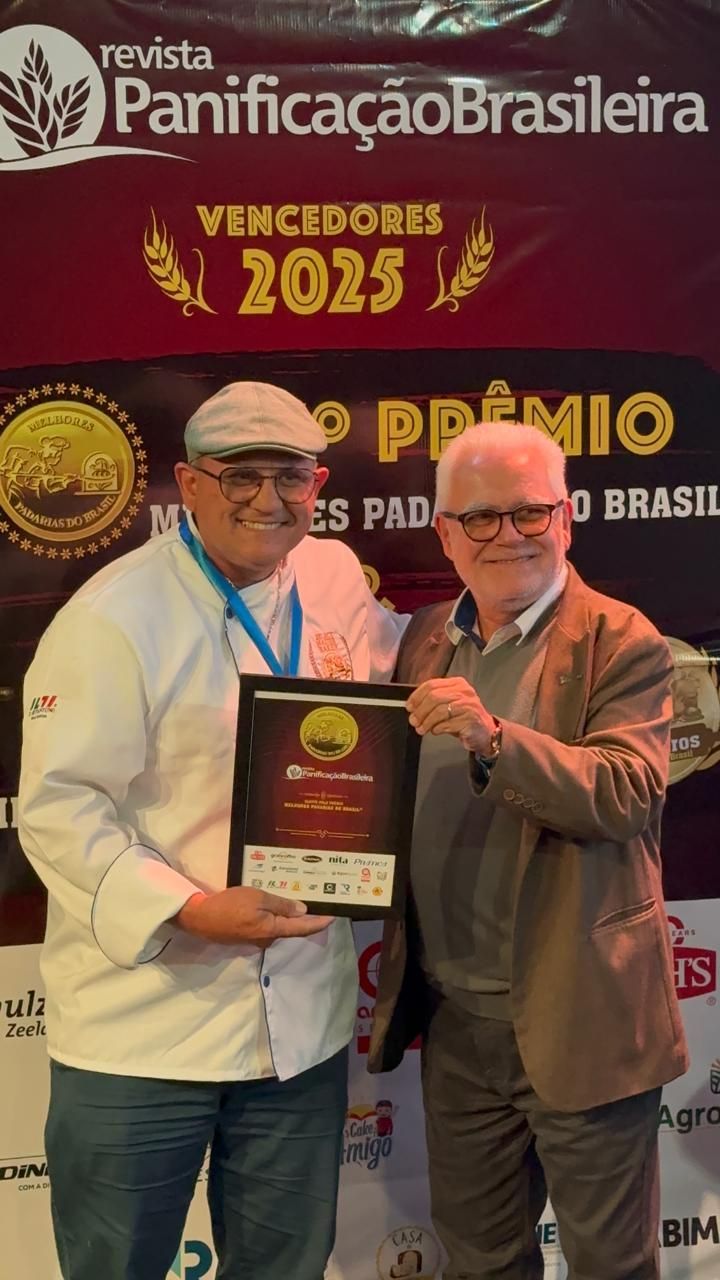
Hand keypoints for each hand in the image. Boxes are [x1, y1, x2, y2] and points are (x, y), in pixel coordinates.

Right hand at [174, 887, 333, 947]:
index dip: (319, 923)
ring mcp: (257, 940)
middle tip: (317, 902)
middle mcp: (268, 939)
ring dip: (286, 916)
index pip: (303, 928)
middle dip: (304, 918)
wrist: (200, 919)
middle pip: (291, 929)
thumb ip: (280, 904)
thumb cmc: (230, 905)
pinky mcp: (246, 937)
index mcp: (273, 929)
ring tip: (294, 899)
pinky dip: (272, 917)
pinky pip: (265, 926)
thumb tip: (303, 910)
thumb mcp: (257, 898)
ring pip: (277, 927)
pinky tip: (270, 906)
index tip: (334, 917)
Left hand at [407, 677, 495, 754]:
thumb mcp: (449, 705)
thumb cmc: (464, 718)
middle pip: (434, 697)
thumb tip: (412, 707)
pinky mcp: (471, 720)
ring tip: (421, 729)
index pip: (431, 684)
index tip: (409, 707)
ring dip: (426, 722)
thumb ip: (433, 701)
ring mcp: (469, 705)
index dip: (417, 696)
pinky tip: (435, 731)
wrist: (485, 733)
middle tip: (413, 721)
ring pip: (440, 711)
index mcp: (457, 683)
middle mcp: (464, 692)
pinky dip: (438, 729)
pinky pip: (448, 724)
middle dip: (420, 711)